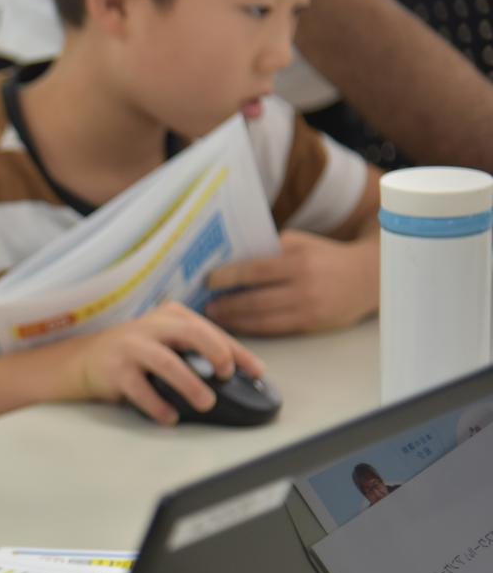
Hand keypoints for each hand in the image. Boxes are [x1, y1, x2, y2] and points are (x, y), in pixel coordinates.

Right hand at [69, 301, 263, 424]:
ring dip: (190, 384)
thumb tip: (237, 378)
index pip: (211, 330)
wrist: (84, 360)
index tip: (257, 372)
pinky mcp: (115, 370)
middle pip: (191, 333)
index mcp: (171, 316)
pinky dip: (158, 405)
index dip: (238, 351)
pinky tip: (171, 417)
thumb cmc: (136, 353)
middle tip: (227, 376)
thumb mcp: (166, 341)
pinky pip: (140, 389)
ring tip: (206, 403)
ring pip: (167, 362)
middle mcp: (151, 326)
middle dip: (216, 353)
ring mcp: (131, 347)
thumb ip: (194, 351)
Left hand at [204, 229, 378, 334]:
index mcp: (299, 261)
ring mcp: (309, 308)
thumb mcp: (300, 243)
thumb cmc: (324, 257)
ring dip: (235, 320)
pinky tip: (238, 325)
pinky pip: (275, 329)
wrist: (368, 277)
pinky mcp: (312, 324)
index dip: (227, 277)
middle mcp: (304, 286)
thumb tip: (231, 261)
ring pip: (263, 319)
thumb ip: (270, 250)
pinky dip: (253, 328)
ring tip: (216, 317)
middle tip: (204, 304)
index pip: (255, 270)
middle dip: (226, 304)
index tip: (208, 281)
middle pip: (255, 299)